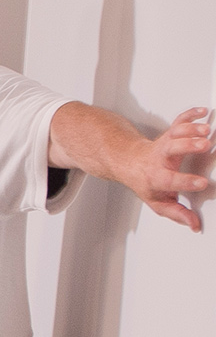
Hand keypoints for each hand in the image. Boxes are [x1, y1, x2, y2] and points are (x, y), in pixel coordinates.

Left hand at [130, 107, 212, 231]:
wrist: (129, 162)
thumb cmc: (146, 182)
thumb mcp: (159, 202)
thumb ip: (177, 213)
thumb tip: (195, 225)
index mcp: (157, 177)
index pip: (171, 180)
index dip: (186, 182)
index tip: (202, 183)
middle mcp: (160, 158)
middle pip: (171, 149)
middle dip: (187, 146)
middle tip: (205, 145)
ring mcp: (165, 143)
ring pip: (175, 133)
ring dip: (190, 128)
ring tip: (206, 129)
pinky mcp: (170, 133)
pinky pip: (179, 120)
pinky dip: (190, 114)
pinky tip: (202, 111)